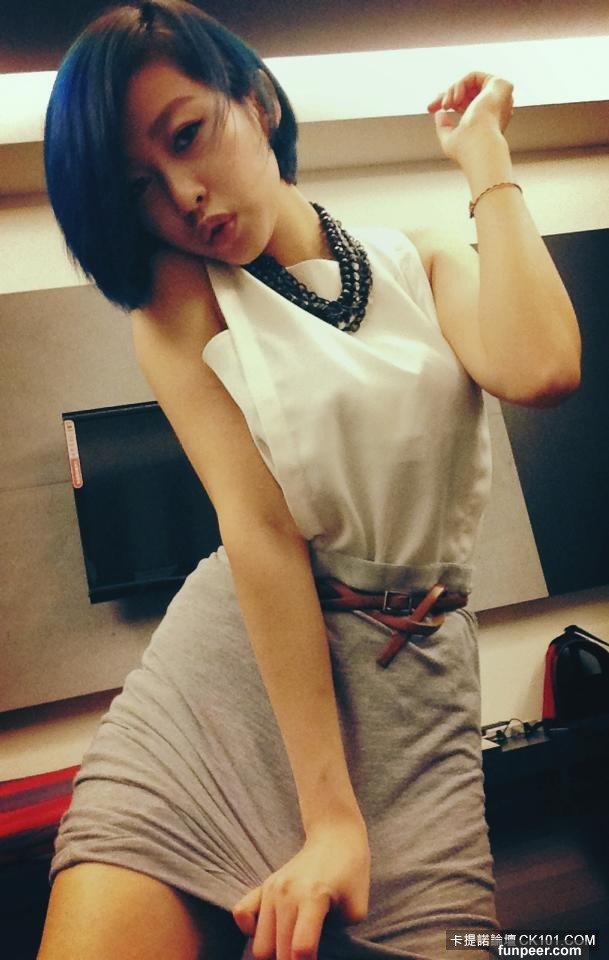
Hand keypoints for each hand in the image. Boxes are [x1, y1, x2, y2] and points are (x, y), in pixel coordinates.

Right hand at [232, 818, 369, 959]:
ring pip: (259, 944)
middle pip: (276, 951)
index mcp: (313, 898)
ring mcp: (271, 888)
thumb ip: (334, 938)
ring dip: (275, 955)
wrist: (335, 837)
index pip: (301, 949)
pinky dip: (251, 932)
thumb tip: (309, 956)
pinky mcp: (263, 886)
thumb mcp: (355, 910)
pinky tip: (271, 934)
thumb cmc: (351, 874)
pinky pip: (241, 914)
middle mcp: (286, 894)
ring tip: (292, 950)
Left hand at [427, 72, 514, 161]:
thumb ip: (444, 127)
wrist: (480, 145)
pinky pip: (474, 76)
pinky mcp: (501, 86)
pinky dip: (460, 85)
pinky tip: (455, 100)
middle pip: (466, 92)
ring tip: (446, 106)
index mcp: (486, 122)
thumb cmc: (466, 150)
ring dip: (451, 92)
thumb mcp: (449, 140)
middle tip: (431, 106)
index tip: (430, 108)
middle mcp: (494, 109)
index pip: (465, 104)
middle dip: (445, 96)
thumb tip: (439, 113)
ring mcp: (499, 98)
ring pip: (469, 84)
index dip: (447, 102)